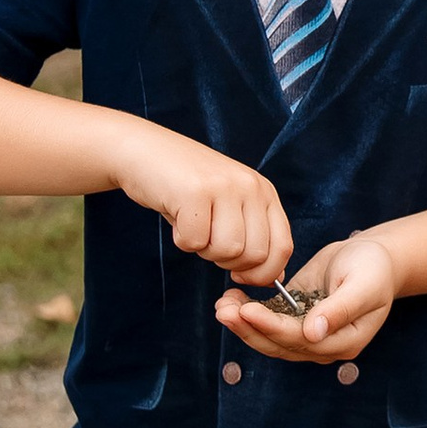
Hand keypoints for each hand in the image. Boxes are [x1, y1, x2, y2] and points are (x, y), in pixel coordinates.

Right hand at [112, 124, 293, 283]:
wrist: (144, 150)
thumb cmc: (186, 185)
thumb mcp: (229, 206)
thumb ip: (254, 237)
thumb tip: (274, 278)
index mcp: (264, 191)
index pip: (283, 247)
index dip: (262, 273)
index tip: (239, 274)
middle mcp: (250, 186)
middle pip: (254, 255)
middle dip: (227, 262)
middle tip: (207, 241)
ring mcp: (224, 186)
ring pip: (227, 250)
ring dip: (203, 250)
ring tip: (192, 225)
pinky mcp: (194, 191)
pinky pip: (194, 241)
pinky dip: (181, 240)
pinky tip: (177, 217)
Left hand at [217, 231, 401, 366]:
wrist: (373, 257)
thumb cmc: (374, 268)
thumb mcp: (364, 284)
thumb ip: (341, 309)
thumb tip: (313, 334)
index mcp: (344, 342)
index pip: (301, 340)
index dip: (272, 327)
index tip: (247, 310)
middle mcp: (323, 345)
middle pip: (279, 344)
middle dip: (249, 328)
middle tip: (223, 310)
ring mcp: (307, 334)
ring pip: (269, 338)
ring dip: (243, 324)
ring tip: (222, 306)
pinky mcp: (295, 318)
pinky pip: (268, 322)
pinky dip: (248, 313)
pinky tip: (231, 299)